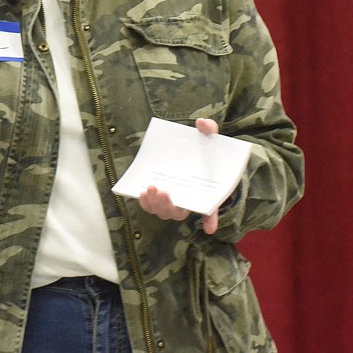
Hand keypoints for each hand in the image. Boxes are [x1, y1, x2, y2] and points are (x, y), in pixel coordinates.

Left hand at [137, 118, 220, 234]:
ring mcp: (173, 200)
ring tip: (149, 189)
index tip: (209, 228)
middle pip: (179, 213)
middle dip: (169, 206)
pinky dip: (146, 203)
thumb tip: (201, 124)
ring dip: (155, 205)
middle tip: (162, 191)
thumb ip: (209, 130)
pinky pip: (152, 206)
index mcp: (206, 192)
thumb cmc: (203, 150)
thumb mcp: (210, 137)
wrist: (188, 153)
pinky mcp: (159, 196)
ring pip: (164, 212)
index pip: (211, 209)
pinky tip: (141, 193)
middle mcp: (189, 200)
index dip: (211, 219)